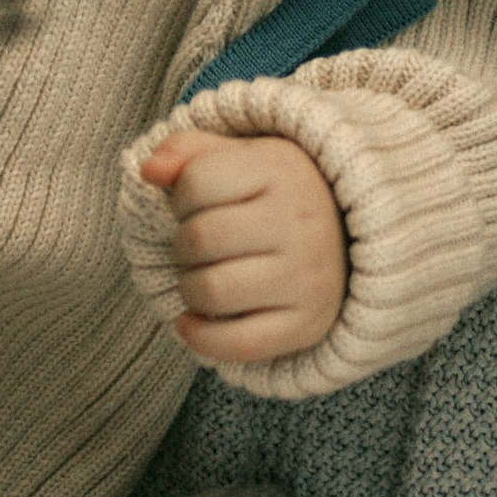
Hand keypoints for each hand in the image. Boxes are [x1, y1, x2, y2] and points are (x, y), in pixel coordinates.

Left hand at [138, 128, 346, 363]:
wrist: (346, 240)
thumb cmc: (273, 196)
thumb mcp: (239, 158)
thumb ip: (188, 152)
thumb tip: (150, 171)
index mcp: (283, 171)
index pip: (196, 181)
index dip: (180, 195)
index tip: (197, 203)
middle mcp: (302, 223)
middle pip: (199, 238)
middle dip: (182, 244)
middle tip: (199, 246)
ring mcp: (308, 278)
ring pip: (211, 291)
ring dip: (189, 288)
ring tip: (203, 277)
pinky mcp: (307, 324)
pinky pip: (236, 344)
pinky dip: (201, 337)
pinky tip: (191, 322)